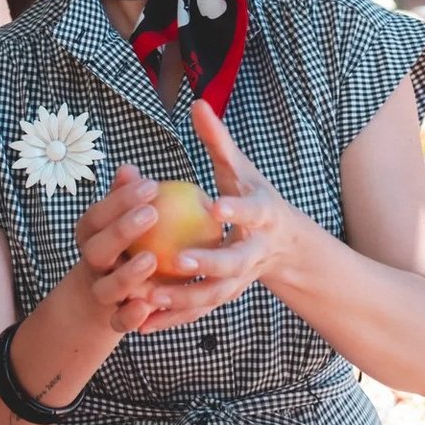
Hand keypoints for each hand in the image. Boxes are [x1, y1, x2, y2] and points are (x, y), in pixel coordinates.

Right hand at [66, 165, 175, 333]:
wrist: (101, 303)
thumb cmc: (122, 248)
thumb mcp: (118, 223)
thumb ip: (123, 200)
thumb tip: (128, 168)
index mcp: (91, 237)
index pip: (97, 216)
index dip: (119, 201)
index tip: (152, 184)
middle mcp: (92, 264)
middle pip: (97, 249)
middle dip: (121, 231)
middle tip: (153, 213)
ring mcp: (101, 293)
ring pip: (107, 288)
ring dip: (127, 275)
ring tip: (151, 259)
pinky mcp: (113, 320)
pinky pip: (119, 322)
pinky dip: (130, 317)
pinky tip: (148, 306)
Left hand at [136, 101, 311, 331]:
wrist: (282, 245)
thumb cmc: (253, 197)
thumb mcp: (241, 168)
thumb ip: (219, 141)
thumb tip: (198, 104)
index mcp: (263, 216)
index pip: (253, 212)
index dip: (237, 210)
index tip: (215, 207)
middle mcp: (255, 250)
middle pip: (235, 262)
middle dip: (210, 263)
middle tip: (179, 260)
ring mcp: (242, 278)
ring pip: (215, 294)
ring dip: (185, 298)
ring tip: (152, 295)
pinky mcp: (225, 295)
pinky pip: (197, 310)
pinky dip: (172, 318)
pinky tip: (142, 321)